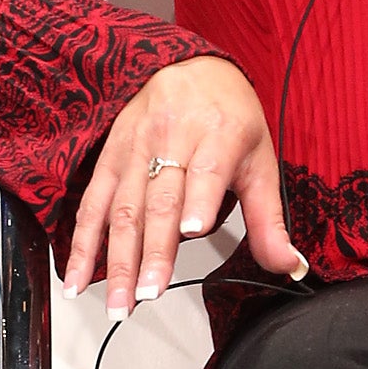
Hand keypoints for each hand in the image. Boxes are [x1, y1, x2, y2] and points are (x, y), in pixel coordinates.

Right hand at [62, 55, 306, 304]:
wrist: (190, 67)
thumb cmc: (230, 117)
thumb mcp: (260, 160)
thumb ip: (269, 220)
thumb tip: (291, 267)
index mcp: (218, 134)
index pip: (207, 170)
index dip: (198, 199)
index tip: (191, 230)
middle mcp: (172, 139)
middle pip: (160, 200)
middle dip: (152, 252)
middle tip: (149, 294)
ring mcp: (135, 148)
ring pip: (124, 208)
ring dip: (116, 259)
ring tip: (119, 301)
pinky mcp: (110, 158)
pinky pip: (93, 203)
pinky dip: (82, 243)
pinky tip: (76, 277)